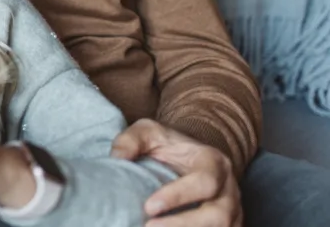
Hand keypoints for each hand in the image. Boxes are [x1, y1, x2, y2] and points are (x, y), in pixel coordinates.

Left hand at [111, 119, 241, 226]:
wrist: (190, 156)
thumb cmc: (168, 145)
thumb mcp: (148, 132)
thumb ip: (131, 140)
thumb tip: (117, 158)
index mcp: (214, 162)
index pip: (204, 182)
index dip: (178, 196)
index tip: (148, 207)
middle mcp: (228, 189)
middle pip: (218, 215)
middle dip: (183, 225)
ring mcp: (232, 211)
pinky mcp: (228, 226)